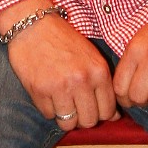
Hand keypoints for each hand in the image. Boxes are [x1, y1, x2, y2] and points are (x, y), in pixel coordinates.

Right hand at [0, 0, 116, 126]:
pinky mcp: (39, 90)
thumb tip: (115, 116)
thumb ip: (103, 85)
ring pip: (68, 123)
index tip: (91, 106)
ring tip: (61, 101)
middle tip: (75, 106)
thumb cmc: (63, 40)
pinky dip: (49, 108)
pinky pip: (49, 115)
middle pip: (89, 121)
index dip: (100, 113)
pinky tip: (48, 92)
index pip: (108, 111)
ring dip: (65, 116)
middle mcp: (82, 81)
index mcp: (99, 72)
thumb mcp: (91, 57)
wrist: (33, 24)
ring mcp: (60, 87)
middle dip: (82, 118)